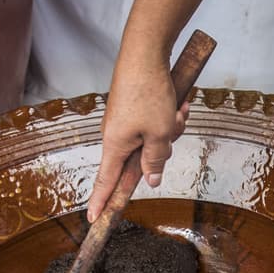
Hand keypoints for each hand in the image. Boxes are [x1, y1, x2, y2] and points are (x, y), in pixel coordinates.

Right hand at [87, 54, 187, 221]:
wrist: (144, 53)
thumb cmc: (148, 92)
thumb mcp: (159, 133)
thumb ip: (155, 160)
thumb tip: (151, 180)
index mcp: (116, 145)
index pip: (106, 182)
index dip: (102, 202)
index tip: (95, 219)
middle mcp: (117, 135)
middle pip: (143, 159)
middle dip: (164, 147)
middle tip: (173, 124)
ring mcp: (126, 122)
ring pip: (155, 139)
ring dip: (171, 127)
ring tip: (177, 108)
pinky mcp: (135, 109)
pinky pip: (156, 123)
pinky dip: (170, 114)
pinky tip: (179, 102)